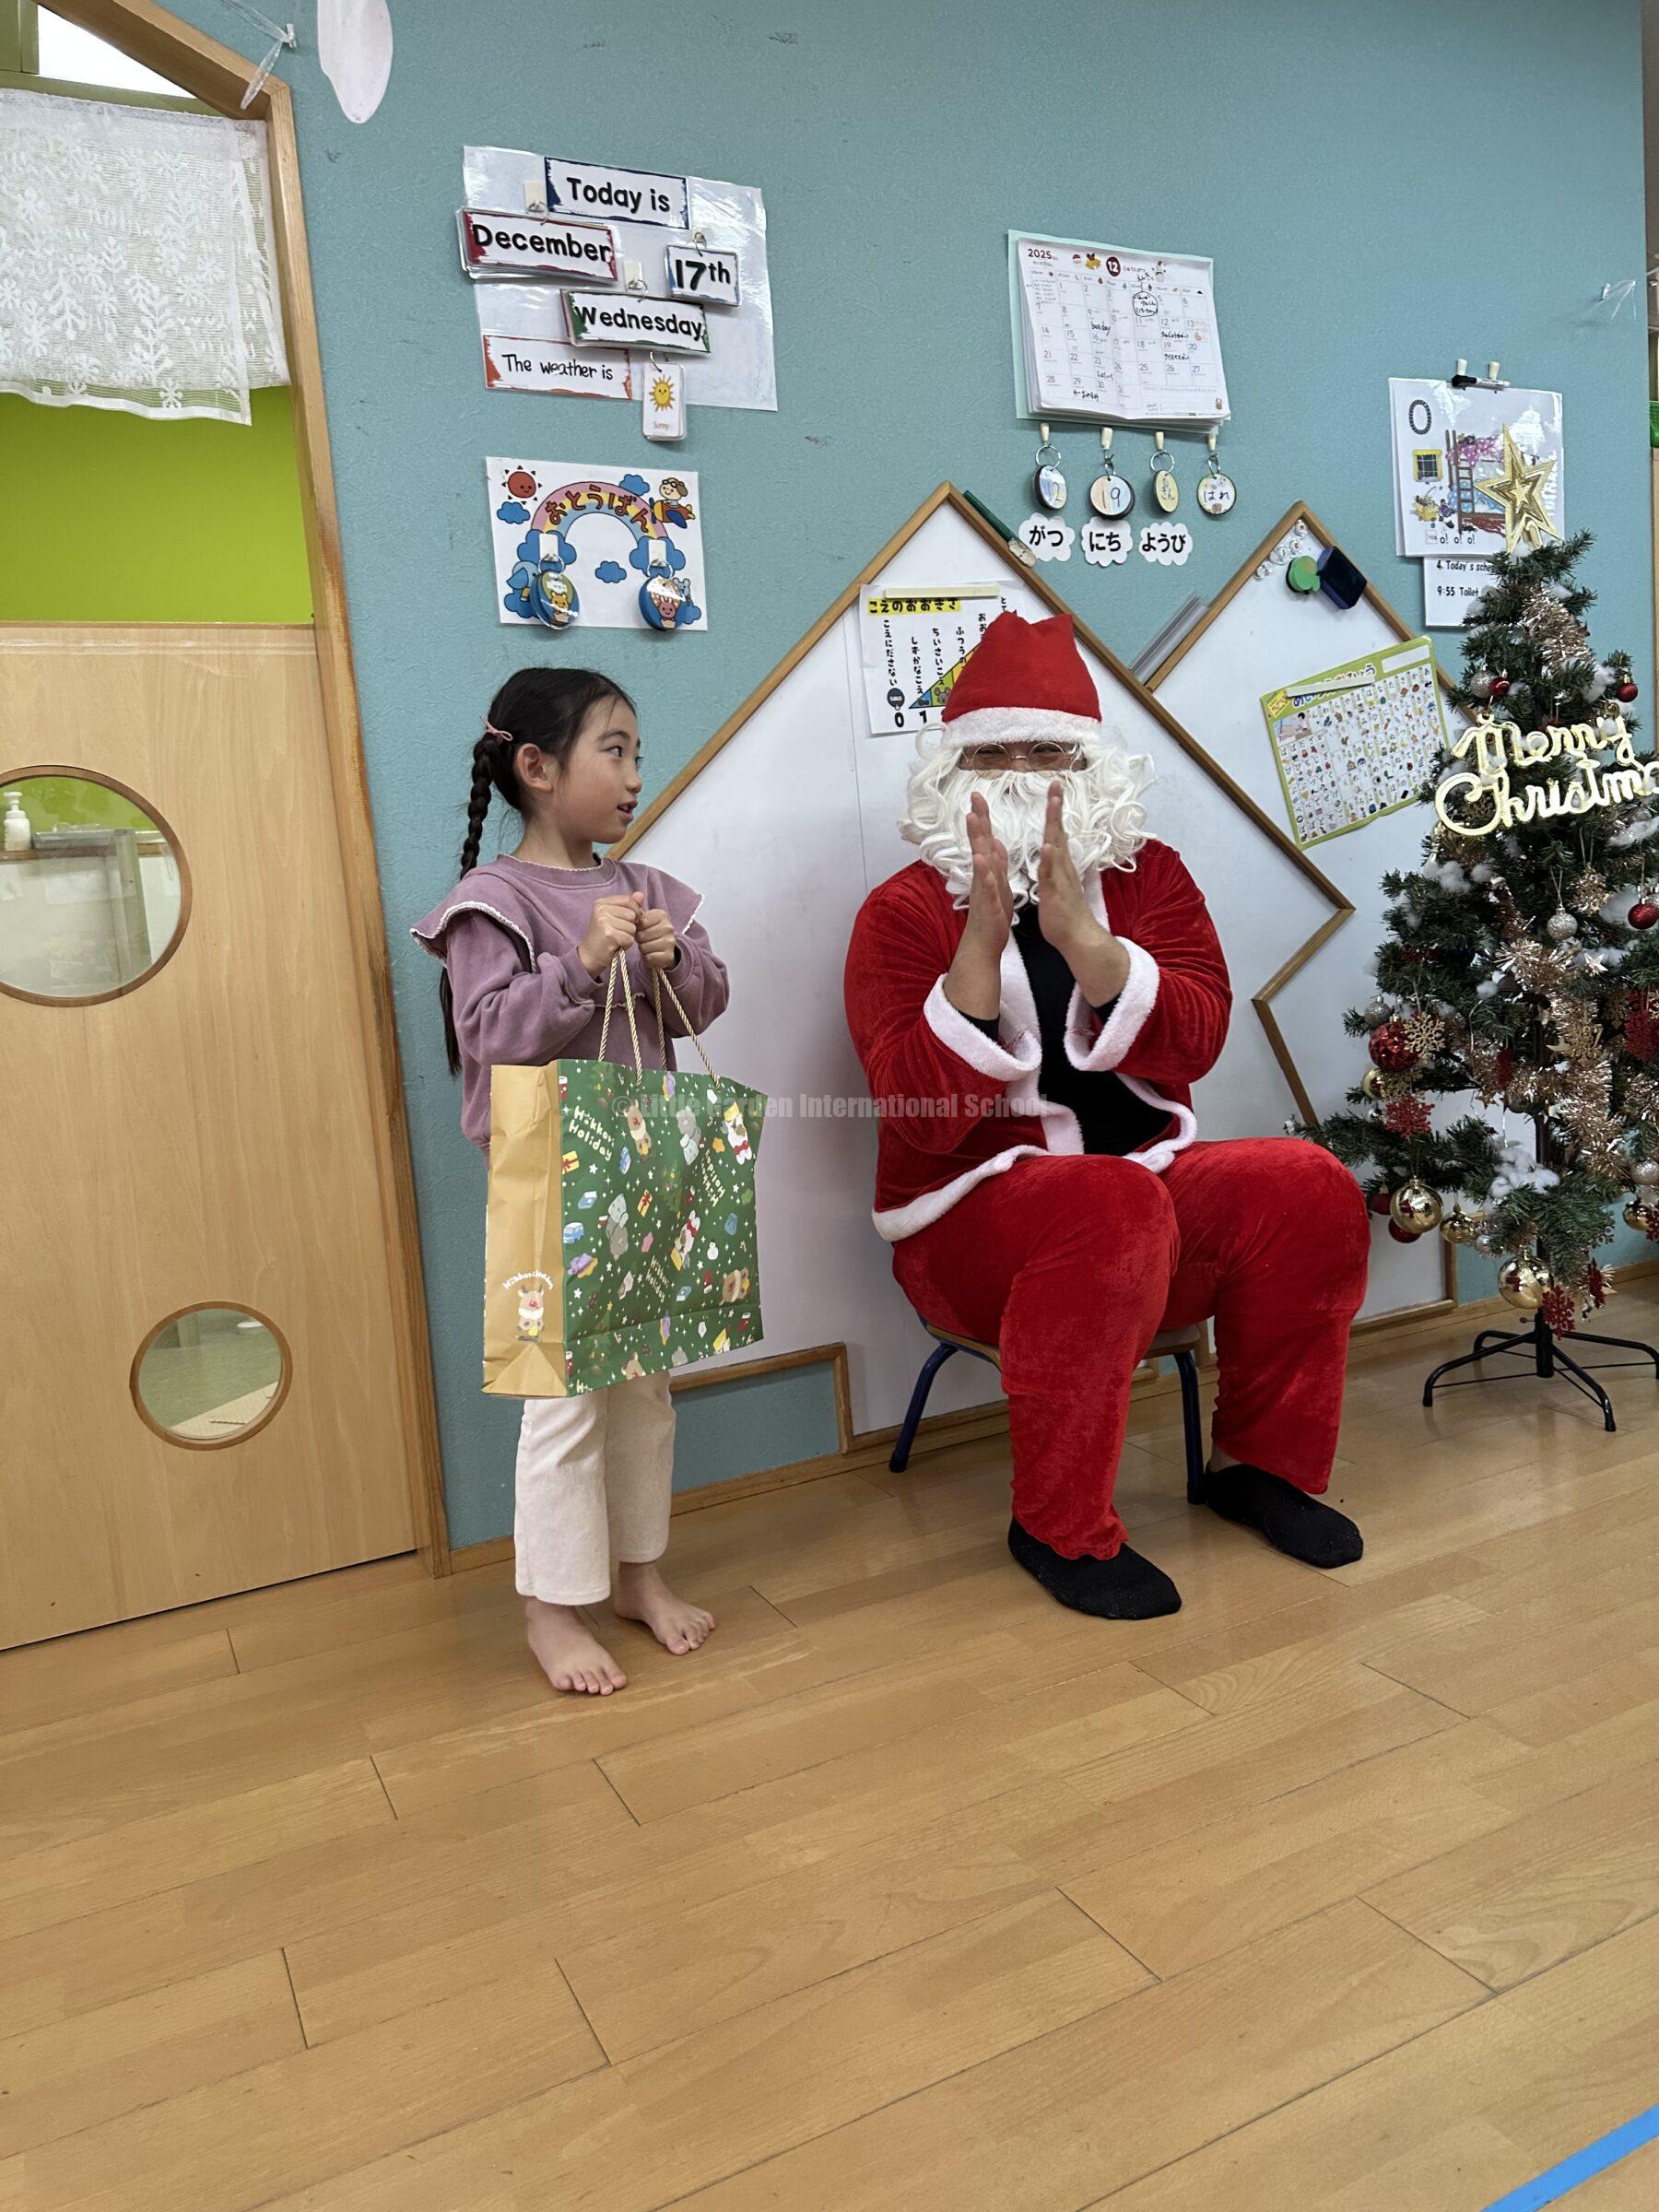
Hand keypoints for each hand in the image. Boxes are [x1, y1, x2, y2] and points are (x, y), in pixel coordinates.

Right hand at [577, 892, 644, 976]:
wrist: (590, 954)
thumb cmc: (605, 935)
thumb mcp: (615, 916)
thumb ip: (628, 905)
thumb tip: (641, 894)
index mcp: (602, 903)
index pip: (628, 900)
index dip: (635, 911)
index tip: (632, 920)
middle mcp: (601, 910)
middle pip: (632, 914)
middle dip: (632, 925)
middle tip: (620, 931)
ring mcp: (603, 922)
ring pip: (632, 927)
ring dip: (628, 936)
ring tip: (617, 938)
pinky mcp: (608, 935)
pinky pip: (629, 938)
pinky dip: (626, 944)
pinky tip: (616, 944)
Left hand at [636, 906, 678, 971]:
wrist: (663, 951)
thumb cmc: (650, 933)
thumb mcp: (644, 920)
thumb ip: (638, 907)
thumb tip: (638, 894)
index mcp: (661, 915)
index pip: (641, 922)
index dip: (637, 928)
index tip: (641, 929)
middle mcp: (668, 927)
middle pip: (641, 935)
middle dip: (639, 939)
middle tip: (644, 940)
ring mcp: (670, 942)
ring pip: (644, 947)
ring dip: (643, 949)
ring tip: (647, 947)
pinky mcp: (669, 956)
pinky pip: (649, 957)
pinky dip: (647, 958)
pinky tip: (651, 955)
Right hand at [945, 793, 1012, 1019]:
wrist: (983, 946)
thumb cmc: (991, 916)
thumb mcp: (997, 885)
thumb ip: (996, 864)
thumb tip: (994, 843)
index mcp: (988, 871)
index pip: (985, 839)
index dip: (982, 818)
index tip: (979, 796)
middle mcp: (982, 876)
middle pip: (979, 842)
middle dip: (977, 819)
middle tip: (973, 796)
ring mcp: (983, 889)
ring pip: (980, 859)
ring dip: (976, 839)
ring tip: (972, 818)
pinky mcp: (987, 903)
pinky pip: (986, 886)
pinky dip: (983, 872)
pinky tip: (981, 859)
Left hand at [1036, 782, 1130, 1003]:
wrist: (1077, 938)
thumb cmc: (1064, 912)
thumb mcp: (1057, 882)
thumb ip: (1055, 864)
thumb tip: (1054, 848)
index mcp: (1059, 863)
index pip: (1056, 830)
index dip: (1054, 809)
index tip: (1053, 787)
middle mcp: (1062, 866)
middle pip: (1059, 831)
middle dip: (1056, 807)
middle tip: (1056, 784)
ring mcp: (1060, 878)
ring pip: (1056, 847)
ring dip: (1053, 826)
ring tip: (1052, 805)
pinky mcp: (1055, 893)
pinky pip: (1051, 874)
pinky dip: (1050, 860)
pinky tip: (1047, 846)